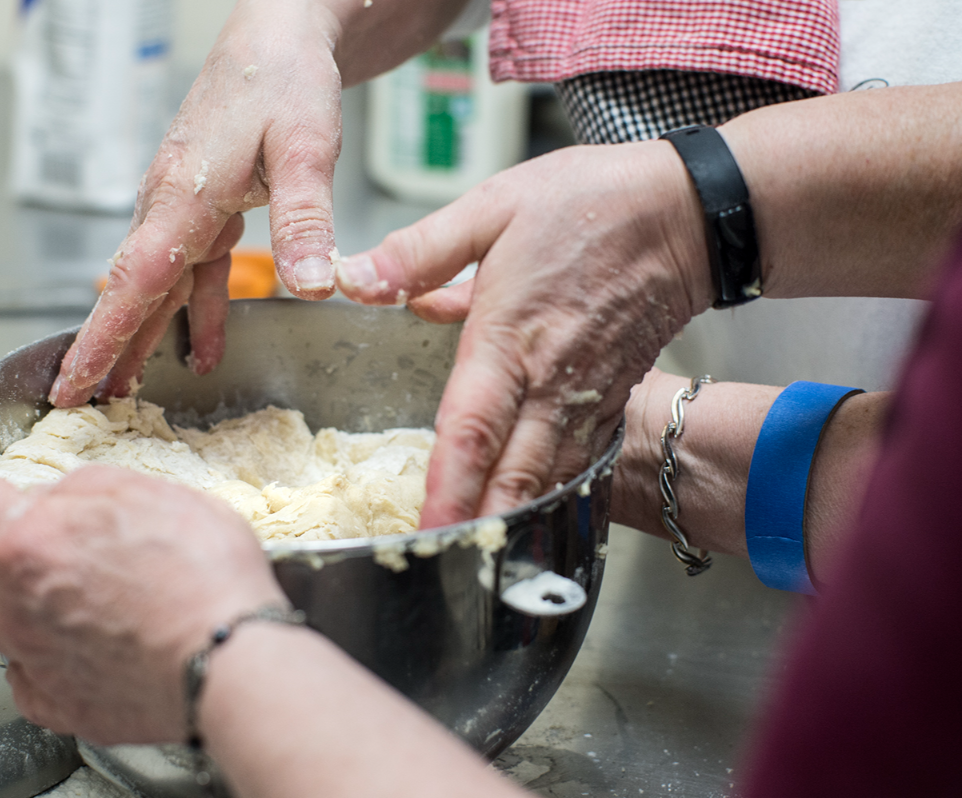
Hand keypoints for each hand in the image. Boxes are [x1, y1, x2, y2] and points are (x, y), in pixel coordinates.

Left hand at [0, 465, 285, 744]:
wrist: (227, 660)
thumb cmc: (203, 578)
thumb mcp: (151, 492)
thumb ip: (87, 486)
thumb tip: (58, 495)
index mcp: (29, 542)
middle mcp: (16, 602)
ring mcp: (32, 657)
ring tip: (3, 572)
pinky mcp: (57, 700)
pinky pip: (18, 672)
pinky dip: (18, 650)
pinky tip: (34, 642)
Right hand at [48, 1, 346, 406]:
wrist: (277, 38)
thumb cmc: (282, 78)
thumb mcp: (304, 148)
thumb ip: (304, 218)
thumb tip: (311, 284)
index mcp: (183, 194)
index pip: (134, 279)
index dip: (103, 336)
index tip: (74, 380)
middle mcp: (171, 202)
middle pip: (132, 290)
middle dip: (106, 349)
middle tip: (82, 403)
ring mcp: (185, 205)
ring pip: (157, 284)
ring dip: (142, 336)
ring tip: (125, 387)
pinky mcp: (207, 206)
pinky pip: (193, 270)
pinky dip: (196, 310)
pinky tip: (203, 347)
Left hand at [336, 141, 711, 526]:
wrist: (684, 212)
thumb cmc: (590, 204)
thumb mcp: (492, 207)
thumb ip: (420, 251)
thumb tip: (355, 278)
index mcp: (509, 336)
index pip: (471, 428)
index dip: (448, 485)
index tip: (428, 528)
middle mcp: (550, 379)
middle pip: (515, 472)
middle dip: (484, 528)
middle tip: (453, 571)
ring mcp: (586, 394)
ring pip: (551, 476)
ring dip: (520, 521)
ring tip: (489, 562)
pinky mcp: (610, 396)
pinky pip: (580, 458)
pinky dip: (557, 494)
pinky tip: (537, 514)